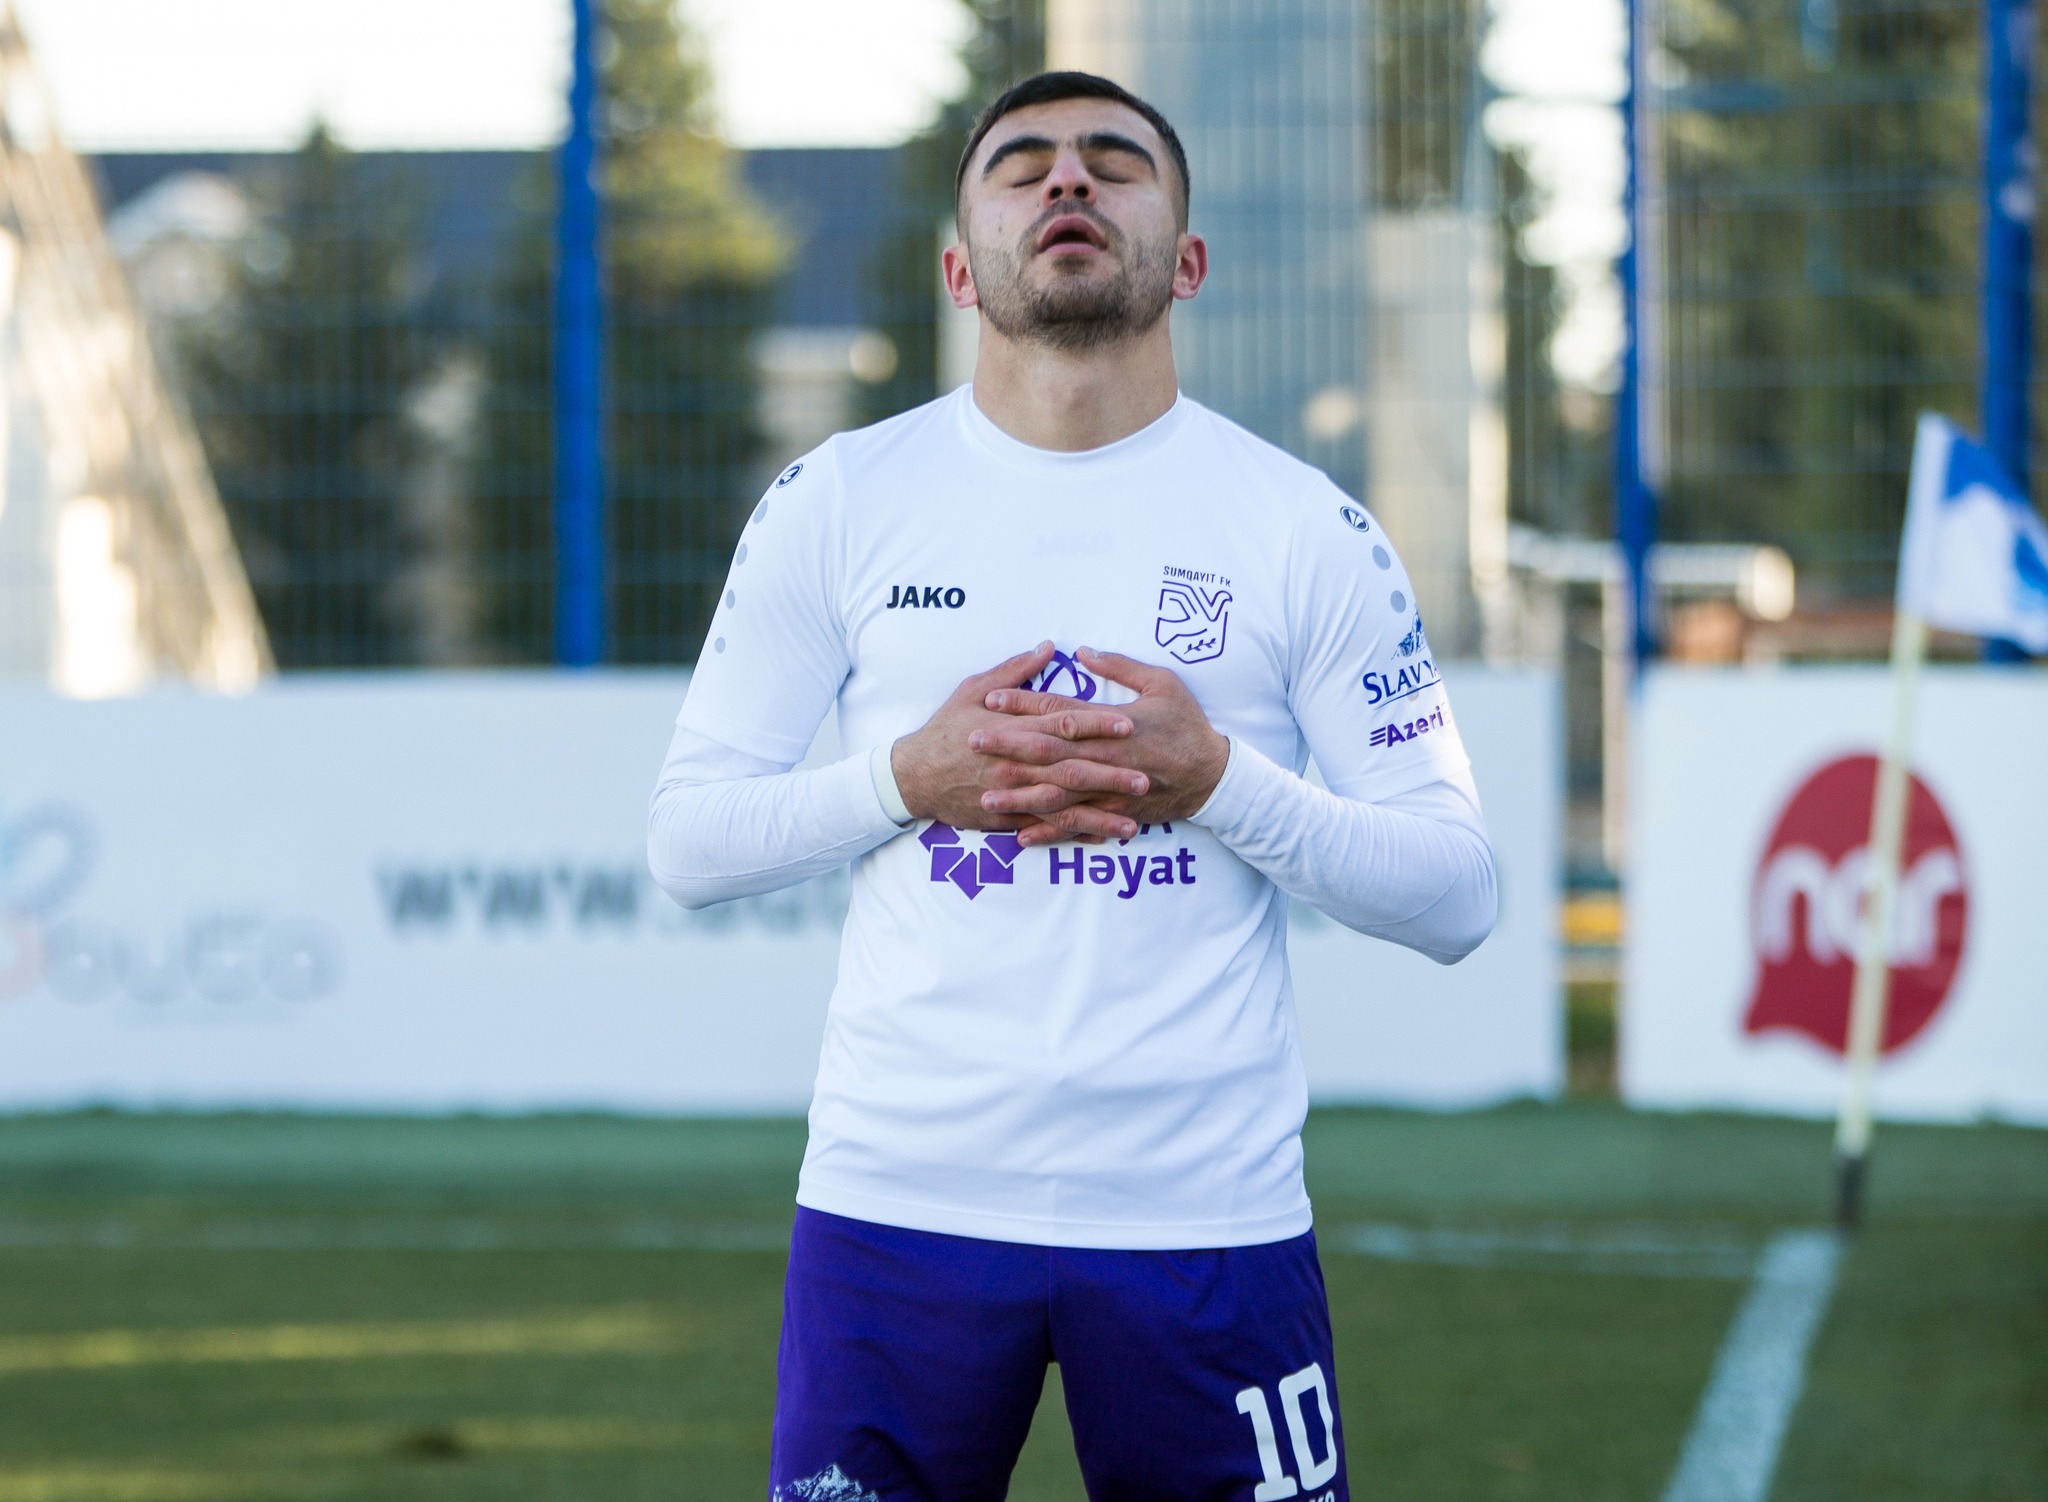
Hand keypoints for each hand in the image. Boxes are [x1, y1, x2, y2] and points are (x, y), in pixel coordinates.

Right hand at [890, 643, 1149, 839]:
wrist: (912, 775)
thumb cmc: (945, 729)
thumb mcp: (973, 689)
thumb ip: (1015, 671)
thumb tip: (1049, 646)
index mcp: (1013, 729)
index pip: (1063, 724)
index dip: (1098, 725)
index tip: (1129, 725)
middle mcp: (1016, 764)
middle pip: (1071, 768)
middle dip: (1110, 775)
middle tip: (1146, 778)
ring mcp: (1012, 795)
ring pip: (1063, 807)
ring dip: (1099, 815)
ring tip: (1133, 823)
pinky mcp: (1006, 818)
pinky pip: (1044, 828)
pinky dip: (1072, 834)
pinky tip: (1100, 838)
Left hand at [973, 646, 1229, 847]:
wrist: (1215, 776)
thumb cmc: (1188, 725)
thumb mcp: (1163, 683)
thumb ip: (1121, 667)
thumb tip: (1083, 651)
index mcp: (1113, 724)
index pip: (1059, 712)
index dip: (1023, 705)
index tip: (991, 700)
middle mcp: (1106, 758)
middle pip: (1049, 753)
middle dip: (1008, 748)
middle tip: (972, 743)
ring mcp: (1110, 790)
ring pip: (1057, 794)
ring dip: (1020, 796)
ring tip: (985, 797)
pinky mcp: (1115, 813)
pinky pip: (1077, 825)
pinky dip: (1049, 832)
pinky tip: (1021, 835)